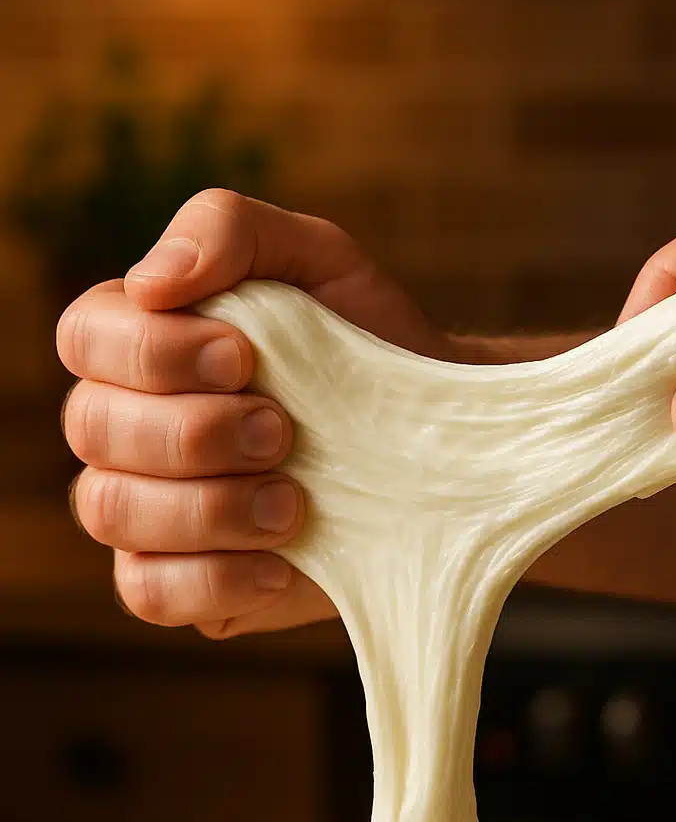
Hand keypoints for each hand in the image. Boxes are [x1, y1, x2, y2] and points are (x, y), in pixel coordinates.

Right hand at [59, 189, 451, 637]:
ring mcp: (147, 511)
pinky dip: (211, 580)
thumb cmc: (367, 344)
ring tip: (294, 503)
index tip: (246, 358)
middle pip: (93, 428)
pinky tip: (281, 564)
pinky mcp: (183, 583)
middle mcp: (126, 426)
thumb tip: (150, 280)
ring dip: (208, 506)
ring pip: (112, 510)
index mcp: (139, 341)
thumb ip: (228, 230)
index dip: (153, 352)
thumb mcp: (318, 259)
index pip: (87, 338)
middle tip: (282, 434)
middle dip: (194, 431)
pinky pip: (148, 591)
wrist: (443, 446)